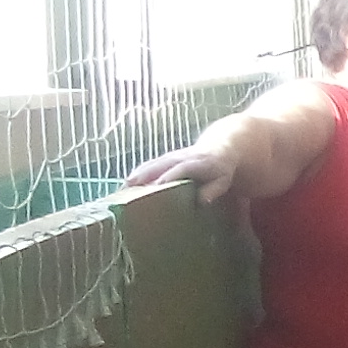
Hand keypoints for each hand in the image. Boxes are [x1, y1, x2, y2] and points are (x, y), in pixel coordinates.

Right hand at [127, 141, 241, 202]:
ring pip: (153, 163)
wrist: (221, 146)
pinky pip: (151, 163)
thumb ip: (213, 190)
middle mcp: (182, 157)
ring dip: (138, 172)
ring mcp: (173, 156)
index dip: (168, 176)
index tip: (156, 186)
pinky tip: (129, 180)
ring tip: (124, 185)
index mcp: (197, 163)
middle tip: (130, 185)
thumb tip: (201, 201)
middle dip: (146, 174)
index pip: (181, 169)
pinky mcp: (167, 157)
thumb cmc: (221, 168)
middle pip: (161, 164)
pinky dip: (139, 171)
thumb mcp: (223, 180)